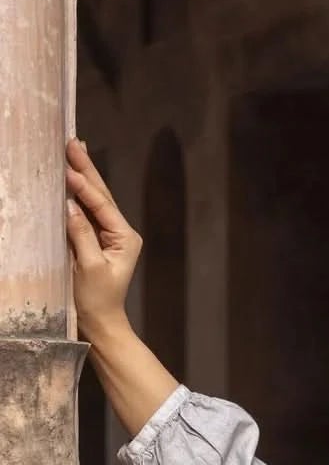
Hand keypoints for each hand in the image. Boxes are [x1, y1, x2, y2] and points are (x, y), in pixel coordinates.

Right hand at [65, 137, 141, 337]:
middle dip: (86, 168)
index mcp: (125, 237)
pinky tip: (70, 178)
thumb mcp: (88, 267)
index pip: (101, 204)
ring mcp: (108, 235)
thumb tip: (70, 205)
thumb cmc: (97, 300)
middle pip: (101, 194)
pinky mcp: (96, 240)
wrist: (101, 323)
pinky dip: (77, 193)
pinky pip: (85, 212)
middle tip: (72, 141)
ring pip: (94, 200)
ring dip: (82, 175)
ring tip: (73, 149)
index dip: (83, 185)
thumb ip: (81, 235)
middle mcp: (120, 232)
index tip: (67, 165)